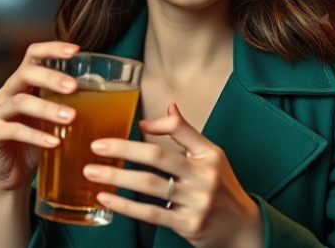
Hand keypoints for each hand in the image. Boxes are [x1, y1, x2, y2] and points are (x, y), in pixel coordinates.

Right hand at [0, 41, 79, 193]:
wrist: (14, 175)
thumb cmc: (40, 142)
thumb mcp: (56, 120)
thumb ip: (72, 105)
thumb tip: (108, 95)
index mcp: (23, 83)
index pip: (33, 55)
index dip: (52, 49)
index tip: (76, 50)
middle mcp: (6, 92)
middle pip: (25, 73)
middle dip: (51, 77)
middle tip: (75, 87)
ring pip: (19, 102)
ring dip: (47, 108)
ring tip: (71, 117)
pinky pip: (12, 130)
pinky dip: (35, 136)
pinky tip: (55, 143)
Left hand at [83, 103, 262, 247]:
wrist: (242, 228)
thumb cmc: (222, 188)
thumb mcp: (212, 157)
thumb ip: (187, 133)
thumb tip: (169, 106)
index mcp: (210, 155)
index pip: (181, 130)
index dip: (158, 124)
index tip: (137, 123)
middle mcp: (204, 176)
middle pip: (158, 157)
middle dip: (123, 149)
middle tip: (97, 146)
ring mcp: (196, 202)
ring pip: (149, 185)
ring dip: (116, 176)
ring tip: (92, 172)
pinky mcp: (187, 225)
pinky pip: (150, 213)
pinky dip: (125, 206)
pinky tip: (106, 198)